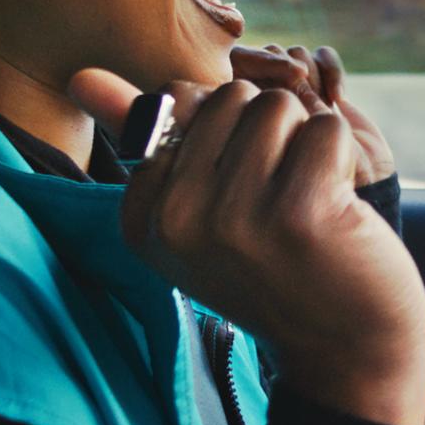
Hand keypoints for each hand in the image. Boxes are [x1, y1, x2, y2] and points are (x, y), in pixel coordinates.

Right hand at [70, 69, 424, 424]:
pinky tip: (339, 211)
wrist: (345, 348)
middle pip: (231, 98)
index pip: (178, 104)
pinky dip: (343, 158)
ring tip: (309, 204)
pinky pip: (324, 128)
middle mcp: (177, 221)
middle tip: (280, 202)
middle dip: (268, 134)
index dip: (229, 137)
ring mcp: (235, 218)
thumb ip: (149, 141)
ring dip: (306, 145)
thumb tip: (79, 76)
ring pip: (277, 106)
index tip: (241, 206)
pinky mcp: (299, 212)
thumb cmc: (277, 268)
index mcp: (143, 219)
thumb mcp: (197, 214)